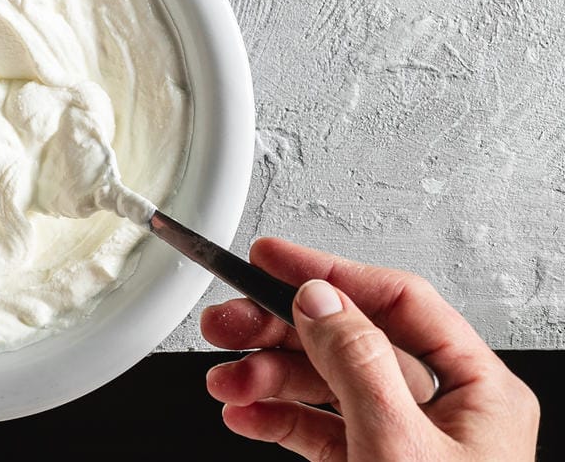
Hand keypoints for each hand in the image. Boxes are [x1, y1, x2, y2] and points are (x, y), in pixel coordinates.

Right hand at [202, 237, 539, 461]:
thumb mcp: (397, 446)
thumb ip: (356, 363)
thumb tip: (319, 296)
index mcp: (478, 390)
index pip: (398, 304)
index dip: (330, 274)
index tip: (269, 259)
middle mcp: (445, 411)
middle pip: (351, 341)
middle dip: (280, 331)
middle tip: (225, 322)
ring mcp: (406, 444)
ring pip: (325, 385)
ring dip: (266, 378)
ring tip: (225, 382)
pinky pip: (318, 431)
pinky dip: (275, 419)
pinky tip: (243, 415)